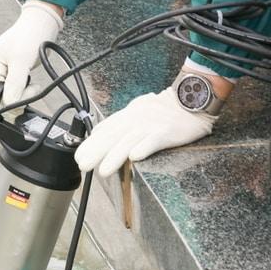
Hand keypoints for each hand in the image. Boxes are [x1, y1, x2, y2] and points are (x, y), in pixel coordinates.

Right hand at [0, 0, 63, 103]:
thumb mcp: (21, 62)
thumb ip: (14, 85)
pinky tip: (30, 79)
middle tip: (33, 87)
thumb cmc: (30, 36)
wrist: (43, 23)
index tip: (26, 92)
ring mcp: (2, 67)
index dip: (9, 97)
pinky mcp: (12, 69)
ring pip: (9, 91)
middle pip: (1, 93)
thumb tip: (9, 105)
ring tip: (33, 83)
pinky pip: (15, 85)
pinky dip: (24, 86)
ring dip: (22, 90)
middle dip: (18, 94)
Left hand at [74, 85, 214, 174]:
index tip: (78, 156)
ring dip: (114, 156)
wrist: (192, 99)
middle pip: (113, 136)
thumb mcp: (138, 109)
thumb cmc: (166, 108)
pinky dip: (143, 148)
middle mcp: (136, 119)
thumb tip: (99, 131)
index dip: (91, 143)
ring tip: (103, 171)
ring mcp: (151, 125)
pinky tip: (134, 158)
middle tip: (83, 165)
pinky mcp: (166, 131)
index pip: (105, 129)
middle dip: (96, 151)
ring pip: (129, 141)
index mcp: (128, 114)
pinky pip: (153, 140)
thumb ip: (120, 121)